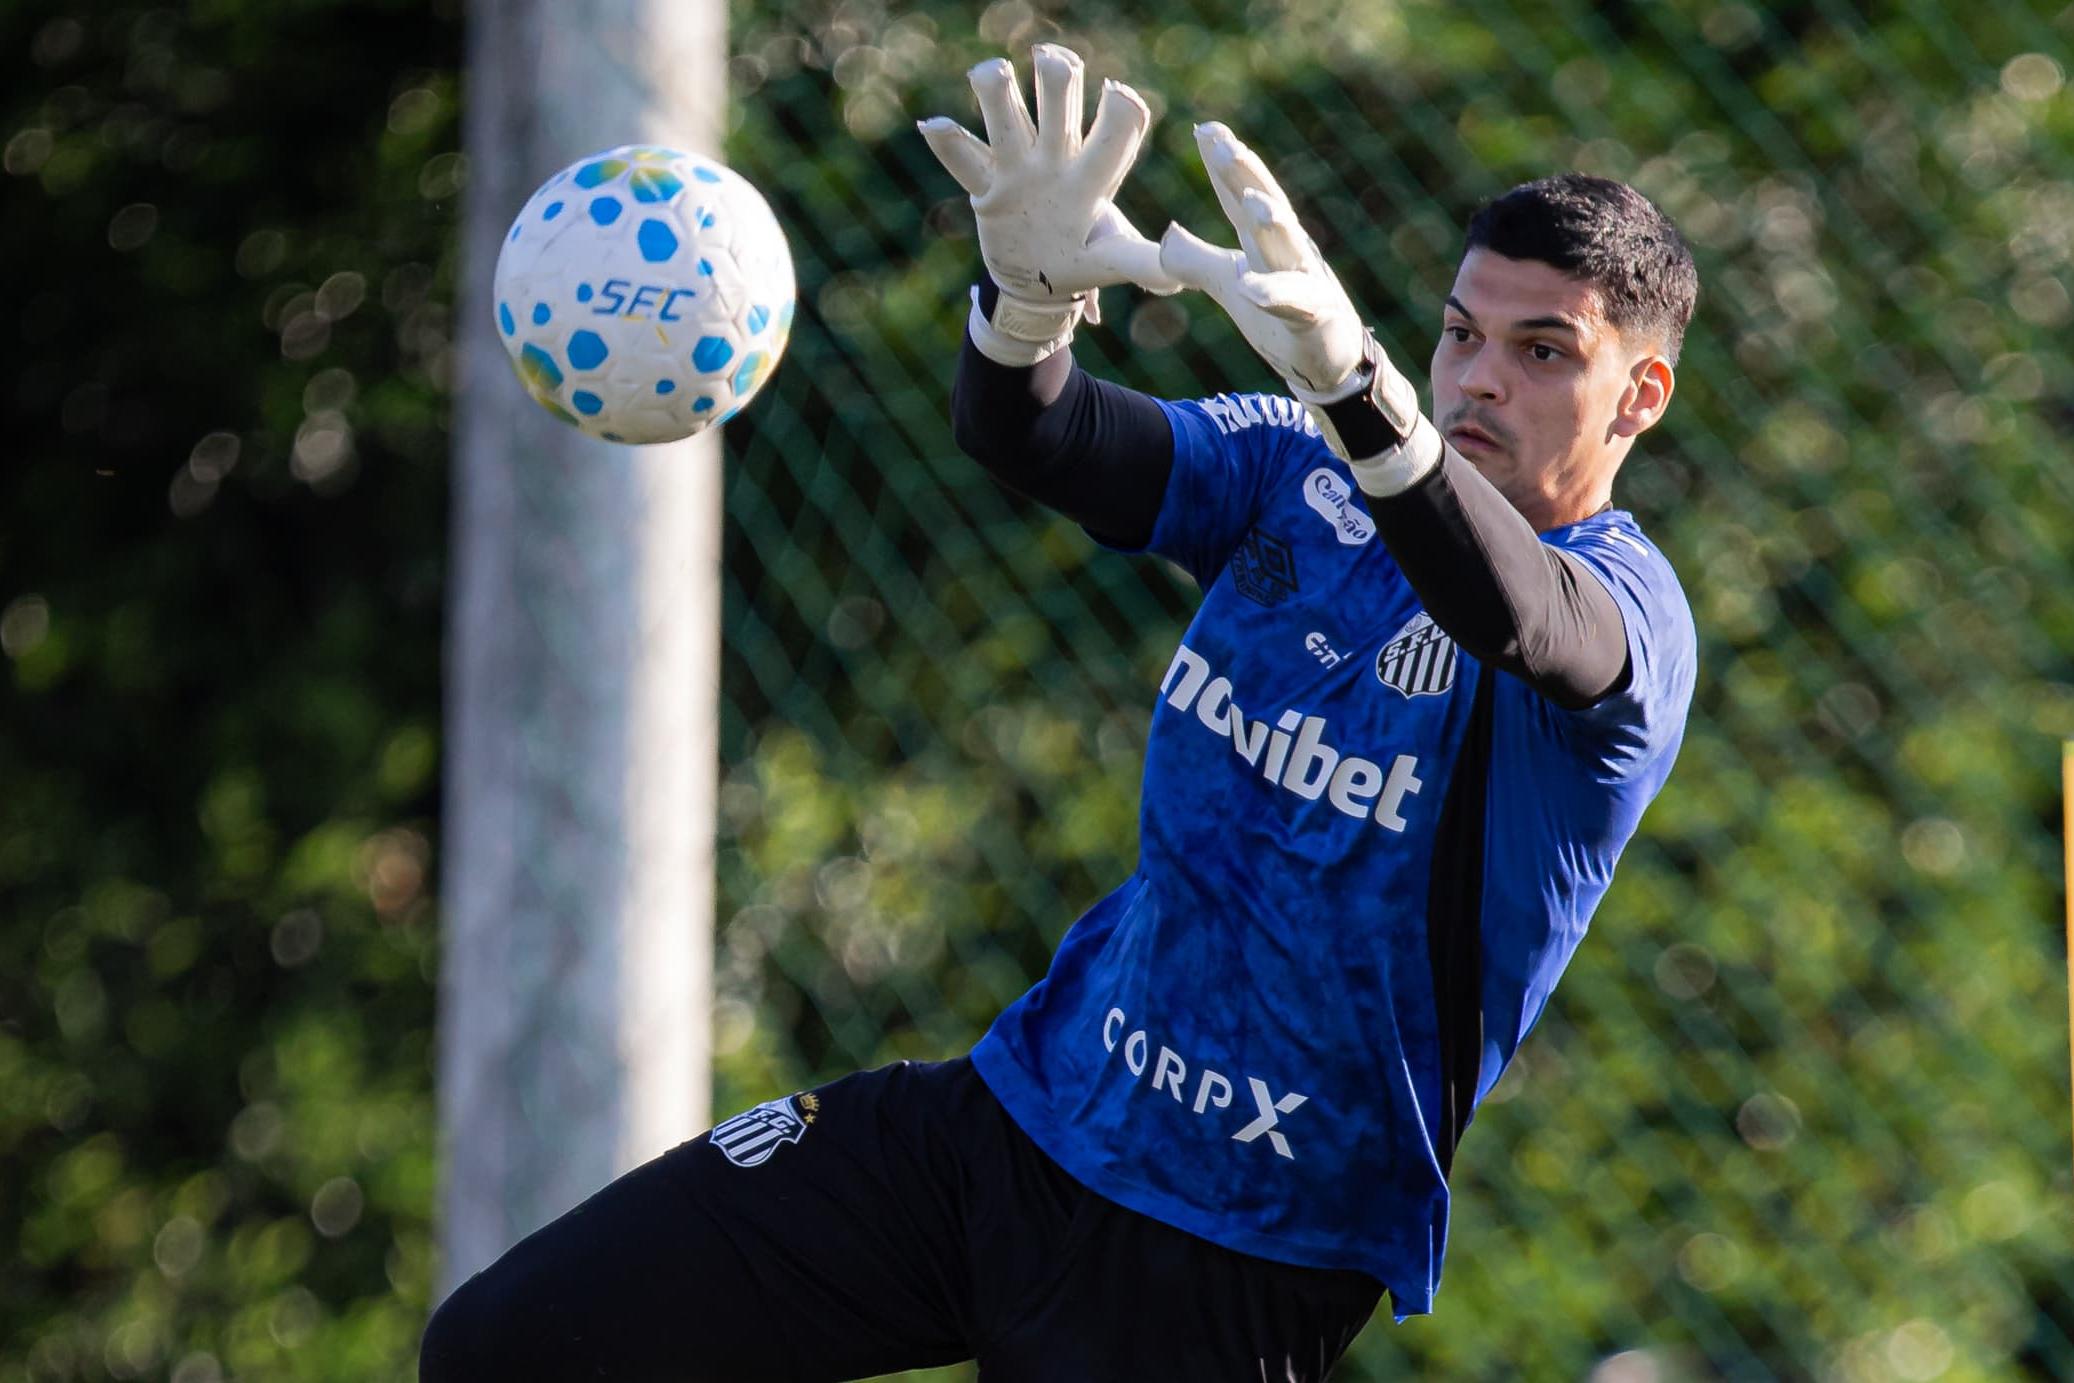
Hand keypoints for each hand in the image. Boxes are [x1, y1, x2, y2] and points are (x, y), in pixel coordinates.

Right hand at [919, 44, 1180, 364]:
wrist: (1039, 282)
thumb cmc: (1083, 259)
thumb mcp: (1112, 261)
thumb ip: (1142, 263)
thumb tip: (1177, 279)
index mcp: (1094, 174)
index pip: (1114, 132)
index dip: (1119, 111)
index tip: (1118, 95)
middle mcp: (1057, 159)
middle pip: (1059, 106)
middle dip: (1058, 81)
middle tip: (1053, 63)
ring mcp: (1019, 169)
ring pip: (1009, 121)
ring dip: (999, 94)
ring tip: (991, 73)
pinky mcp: (988, 188)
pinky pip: (965, 162)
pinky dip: (949, 143)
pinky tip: (932, 123)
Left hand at [1156, 122, 1367, 396]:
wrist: (1328, 363)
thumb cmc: (1281, 317)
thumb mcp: (1230, 284)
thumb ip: (1195, 259)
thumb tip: (1167, 231)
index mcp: (1265, 240)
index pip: (1239, 196)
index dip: (1222, 164)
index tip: (1204, 128)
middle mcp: (1287, 250)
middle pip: (1264, 204)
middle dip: (1244, 173)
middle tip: (1221, 141)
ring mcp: (1305, 280)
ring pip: (1287, 245)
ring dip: (1271, 220)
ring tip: (1250, 200)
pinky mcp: (1314, 316)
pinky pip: (1293, 303)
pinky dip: (1272, 294)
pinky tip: (1248, 288)